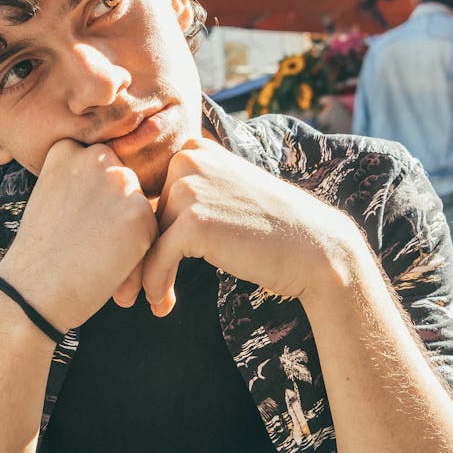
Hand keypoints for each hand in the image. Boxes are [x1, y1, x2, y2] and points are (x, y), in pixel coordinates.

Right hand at [0, 139, 157, 330]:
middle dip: (114, 216)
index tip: (71, 222)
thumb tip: (122, 183)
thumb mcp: (52, 195)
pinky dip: (138, 256)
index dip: (92, 202)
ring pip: (140, 209)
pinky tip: (109, 268)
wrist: (32, 290)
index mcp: (70, 148)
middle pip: (124, 186)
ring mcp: (120, 183)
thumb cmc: (41, 251)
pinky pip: (153, 234)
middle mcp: (97, 157)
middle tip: (84, 243)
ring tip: (94, 257)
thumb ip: (84, 179)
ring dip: (127, 235)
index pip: (102, 168)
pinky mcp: (140, 214)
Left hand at [140, 138, 353, 314]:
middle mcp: (188, 159)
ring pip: (147, 240)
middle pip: (144, 216)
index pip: (151, 193)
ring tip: (154, 302)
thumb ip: (189, 192)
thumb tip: (138, 221)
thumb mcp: (226, 191)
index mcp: (195, 148)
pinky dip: (155, 285)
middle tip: (140, 291)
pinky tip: (163, 305)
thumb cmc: (271, 228)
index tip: (146, 263)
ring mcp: (189, 187)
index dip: (145, 232)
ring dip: (147, 276)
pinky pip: (156, 259)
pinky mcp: (192, 222)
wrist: (314, 248)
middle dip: (141, 256)